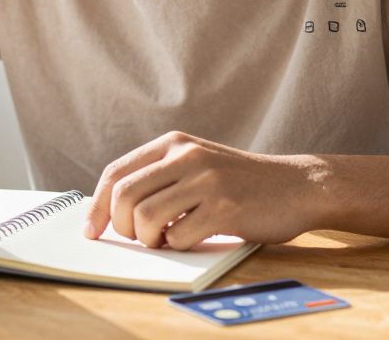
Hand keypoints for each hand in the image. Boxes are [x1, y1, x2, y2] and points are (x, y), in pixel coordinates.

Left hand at [84, 131, 319, 249]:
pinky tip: (191, 239)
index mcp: (174, 142)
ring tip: (166, 239)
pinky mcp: (225, 208)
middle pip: (124, 195)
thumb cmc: (239, 183)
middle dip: (121, 226)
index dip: (97, 206)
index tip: (91, 231)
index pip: (117, 172)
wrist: (296, 186)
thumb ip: (159, 176)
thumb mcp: (196, 164)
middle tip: (136, 238)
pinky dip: (177, 246)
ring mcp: (207, 180)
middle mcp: (187, 155)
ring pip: (146, 217)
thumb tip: (108, 209)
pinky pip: (178, 237)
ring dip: (149, 239)